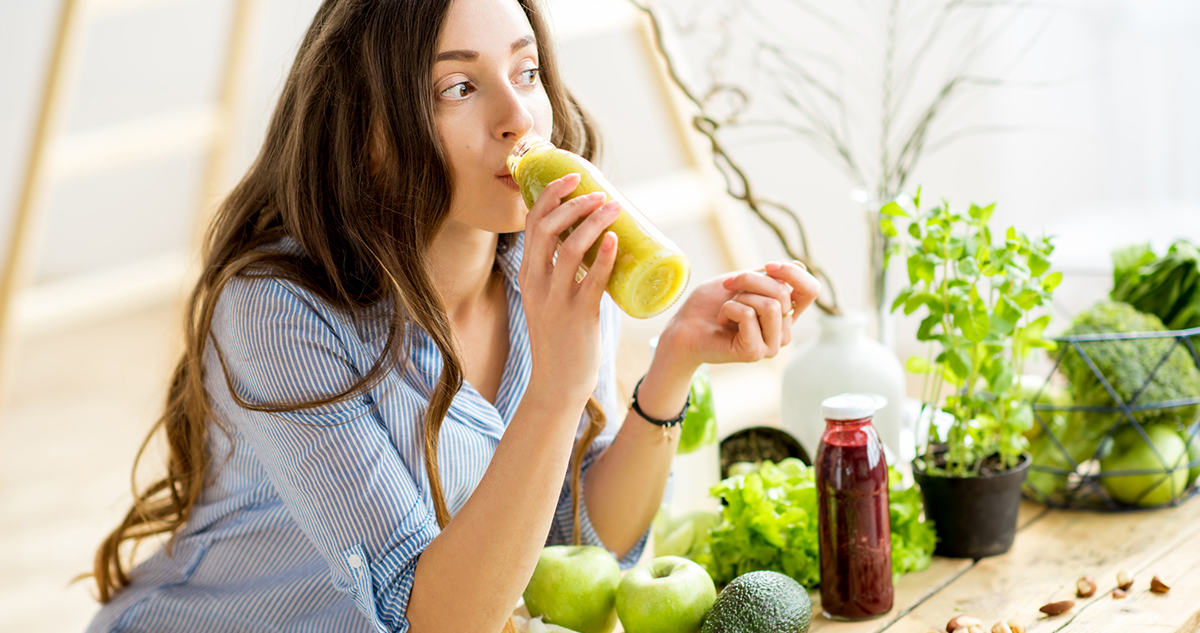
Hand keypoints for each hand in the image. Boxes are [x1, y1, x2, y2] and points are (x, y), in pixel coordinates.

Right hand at [518, 173, 619, 402]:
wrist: (558, 382)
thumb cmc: (562, 337)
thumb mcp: (552, 298)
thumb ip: (567, 273)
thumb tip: (599, 242)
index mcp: (528, 274)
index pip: (532, 223)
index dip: (550, 194)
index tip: (572, 177)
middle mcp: (536, 283)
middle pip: (546, 228)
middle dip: (572, 203)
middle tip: (599, 192)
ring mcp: (555, 300)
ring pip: (569, 249)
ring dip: (593, 222)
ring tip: (614, 208)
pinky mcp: (578, 315)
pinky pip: (590, 280)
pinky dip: (603, 257)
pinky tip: (615, 241)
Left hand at [657, 261, 820, 371]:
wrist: (683, 327)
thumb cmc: (710, 304)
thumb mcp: (742, 282)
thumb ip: (769, 277)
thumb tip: (800, 267)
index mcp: (784, 313)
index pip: (810, 291)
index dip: (793, 273)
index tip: (768, 265)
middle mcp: (783, 331)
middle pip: (783, 292)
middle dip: (750, 280)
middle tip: (728, 286)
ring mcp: (771, 344)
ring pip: (771, 304)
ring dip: (740, 297)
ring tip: (726, 308)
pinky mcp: (755, 352)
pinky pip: (749, 315)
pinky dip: (729, 308)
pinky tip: (721, 320)